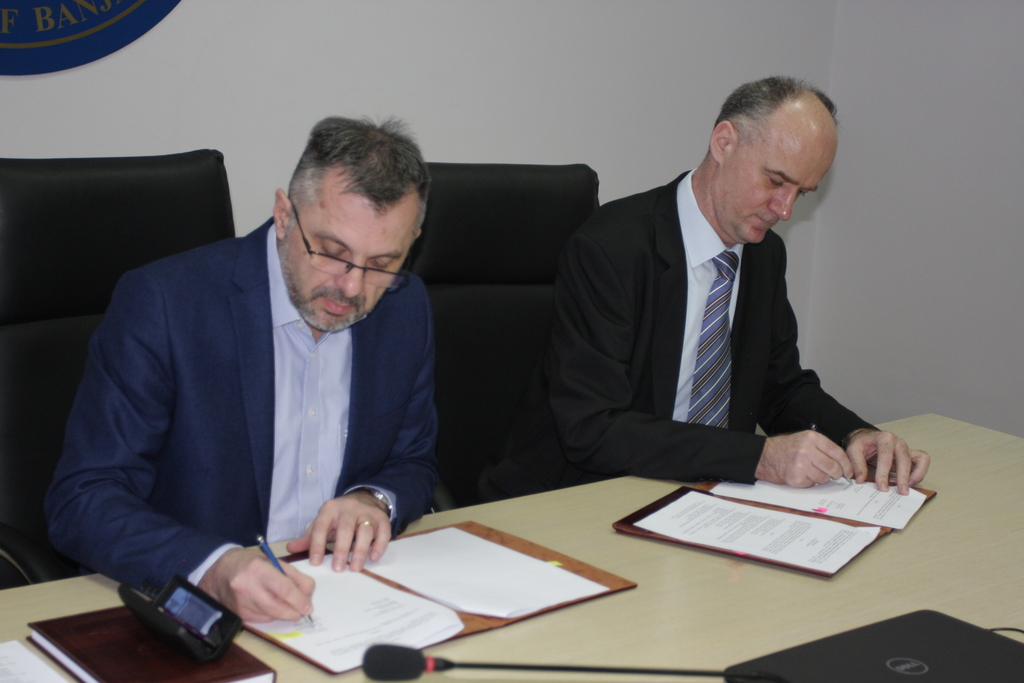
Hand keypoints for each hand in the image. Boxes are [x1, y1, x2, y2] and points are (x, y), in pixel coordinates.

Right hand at [198, 547, 314, 622]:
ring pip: (272, 616)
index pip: (283, 589)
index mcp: (257, 569)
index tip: (308, 606)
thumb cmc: (249, 564)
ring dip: (284, 613)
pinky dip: (272, 615)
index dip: (299, 600)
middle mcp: (246, 588)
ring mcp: (241, 604)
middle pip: (277, 608)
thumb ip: (293, 576)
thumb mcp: (272, 561)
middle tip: (303, 610)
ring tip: (285, 602)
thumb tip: (308, 593)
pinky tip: (269, 604)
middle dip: (294, 611)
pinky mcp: (239, 616)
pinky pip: (263, 620)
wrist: (219, 573)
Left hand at [285, 490, 391, 571]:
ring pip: (365, 530)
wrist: (365, 498)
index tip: (315, 562)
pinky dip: (379, 545)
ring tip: (356, 567)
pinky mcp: (382, 519)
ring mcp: (367, 513)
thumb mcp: (323, 522)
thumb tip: (290, 549)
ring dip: (360, 550)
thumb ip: (309, 537)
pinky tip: (373, 557)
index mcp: (330, 509)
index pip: (321, 526)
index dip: (317, 544)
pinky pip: (383, 532)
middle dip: (341, 550)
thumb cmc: (340, 516)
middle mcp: (349, 508)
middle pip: (345, 528)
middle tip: (338, 569)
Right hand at [755, 430, 852, 487]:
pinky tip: (801, 475)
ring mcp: (801, 465)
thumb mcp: (804, 439)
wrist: (764, 456)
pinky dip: (809, 482)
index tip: (849, 471)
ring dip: (821, 478)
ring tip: (810, 472)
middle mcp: (807, 450)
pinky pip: (812, 484)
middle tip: (833, 475)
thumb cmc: (786, 448)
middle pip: (833, 467)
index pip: (838, 453)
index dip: (846, 464)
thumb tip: (844, 464)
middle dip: (836, 474)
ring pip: (824, 478)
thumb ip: (822, 448)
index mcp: (812, 438)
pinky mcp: (795, 478)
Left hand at [845, 428, 929, 494]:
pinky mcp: (911, 454)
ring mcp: (906, 448)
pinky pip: (923, 461)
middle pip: (905, 459)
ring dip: (916, 475)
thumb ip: (856, 464)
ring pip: (920, 459)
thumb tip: (861, 479)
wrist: (866, 438)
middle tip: (900, 492)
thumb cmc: (861, 443)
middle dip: (903, 477)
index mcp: (884, 438)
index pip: (886, 456)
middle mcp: (898, 442)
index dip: (884, 473)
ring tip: (907, 487)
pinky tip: (909, 482)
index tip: (882, 487)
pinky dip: (920, 472)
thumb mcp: (853, 450)